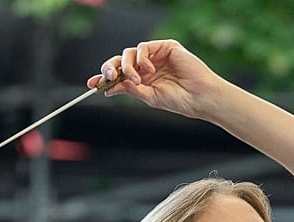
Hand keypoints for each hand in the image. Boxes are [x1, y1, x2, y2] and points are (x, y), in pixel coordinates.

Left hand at [87, 39, 226, 119]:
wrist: (201, 98)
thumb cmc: (181, 101)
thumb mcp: (149, 97)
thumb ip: (130, 90)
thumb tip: (109, 87)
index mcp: (144, 80)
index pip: (120, 75)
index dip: (105, 78)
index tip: (92, 84)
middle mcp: (148, 66)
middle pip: (120, 61)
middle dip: (111, 69)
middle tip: (109, 78)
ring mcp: (157, 56)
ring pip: (129, 53)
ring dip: (127, 67)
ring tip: (137, 80)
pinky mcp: (166, 47)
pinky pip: (144, 47)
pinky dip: (141, 59)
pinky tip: (148, 70)